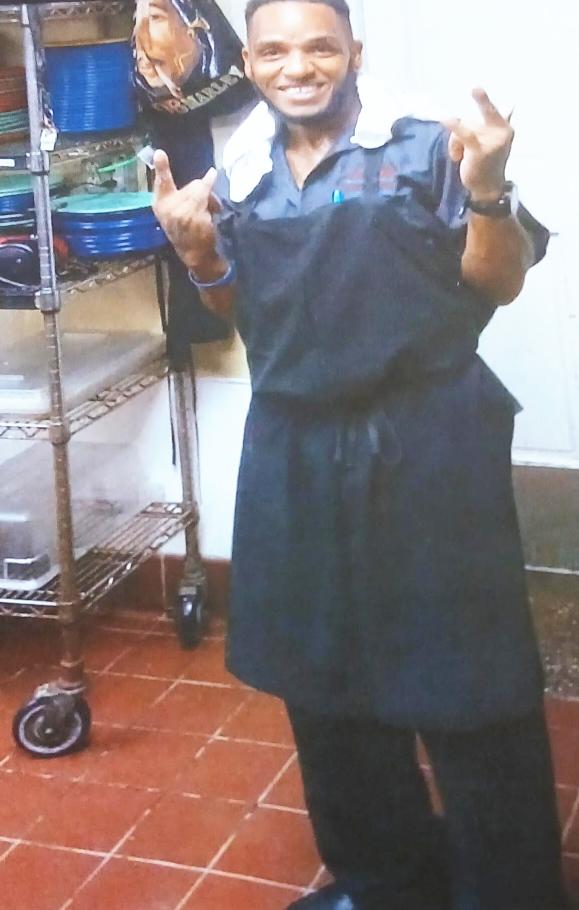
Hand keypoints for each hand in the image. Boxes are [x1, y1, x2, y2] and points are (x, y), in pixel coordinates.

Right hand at [152, 149, 221, 270]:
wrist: (194, 254)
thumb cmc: (186, 231)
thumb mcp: (175, 212)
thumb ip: (179, 195)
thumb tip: (202, 178)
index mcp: (160, 204)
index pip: (161, 182)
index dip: (161, 168)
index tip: (159, 152)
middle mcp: (167, 207)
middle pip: (191, 185)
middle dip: (200, 194)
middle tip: (203, 208)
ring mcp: (180, 211)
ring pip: (200, 190)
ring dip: (209, 200)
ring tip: (208, 214)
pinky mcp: (193, 215)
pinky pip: (206, 197)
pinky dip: (213, 200)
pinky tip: (215, 210)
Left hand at [443, 88, 513, 201]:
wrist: (488, 188)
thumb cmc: (487, 164)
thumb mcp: (494, 141)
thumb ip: (499, 122)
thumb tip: (512, 105)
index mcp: (505, 127)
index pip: (494, 111)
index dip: (485, 100)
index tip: (478, 88)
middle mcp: (502, 131)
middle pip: (473, 120)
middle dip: (479, 103)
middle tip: (475, 88)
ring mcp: (492, 140)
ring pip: (465, 128)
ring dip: (455, 143)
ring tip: (459, 156)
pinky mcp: (480, 150)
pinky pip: (465, 134)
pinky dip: (455, 127)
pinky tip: (446, 119)